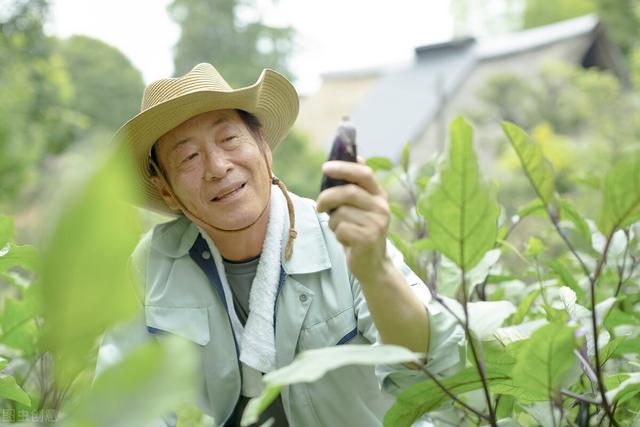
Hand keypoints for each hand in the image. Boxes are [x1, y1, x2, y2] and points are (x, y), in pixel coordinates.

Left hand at [316, 158, 390, 284]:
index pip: (365, 174)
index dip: (344, 168)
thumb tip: (358, 157)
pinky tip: (345, 240)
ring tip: (340, 229)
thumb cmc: (360, 230)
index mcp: (379, 196)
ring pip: (341, 213)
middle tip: (319, 206)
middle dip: (327, 197)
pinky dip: (337, 234)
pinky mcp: (368, 239)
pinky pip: (341, 229)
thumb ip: (356, 186)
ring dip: (333, 222)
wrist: (373, 264)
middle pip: (348, 193)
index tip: (325, 167)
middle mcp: (382, 208)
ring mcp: (377, 224)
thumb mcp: (361, 207)